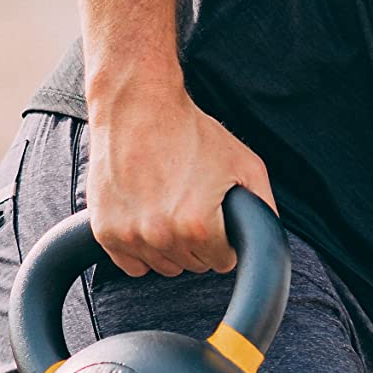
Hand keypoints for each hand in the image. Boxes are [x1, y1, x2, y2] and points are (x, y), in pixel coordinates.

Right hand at [84, 83, 275, 277]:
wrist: (138, 106)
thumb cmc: (191, 132)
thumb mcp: (245, 164)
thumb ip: (264, 208)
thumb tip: (267, 241)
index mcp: (197, 225)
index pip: (222, 261)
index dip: (224, 237)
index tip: (216, 215)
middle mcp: (161, 235)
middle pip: (192, 265)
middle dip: (198, 242)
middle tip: (192, 204)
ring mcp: (129, 235)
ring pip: (163, 266)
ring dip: (170, 246)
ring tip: (169, 207)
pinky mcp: (105, 231)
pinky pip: (132, 265)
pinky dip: (141, 249)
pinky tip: (147, 218)